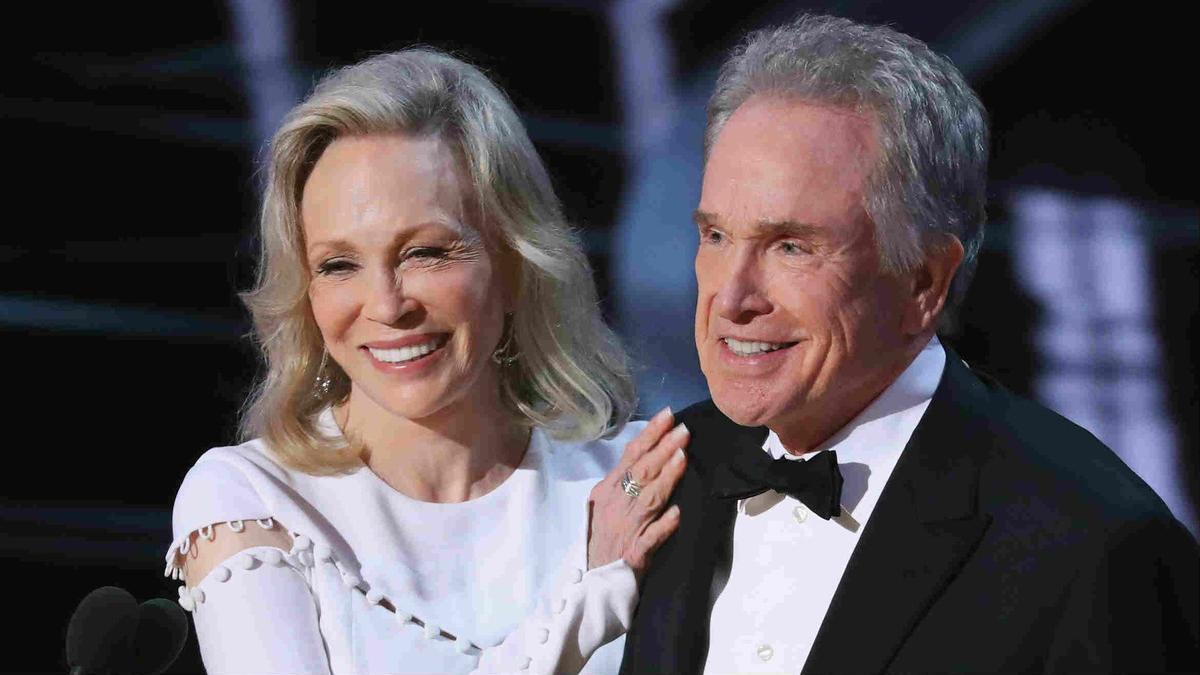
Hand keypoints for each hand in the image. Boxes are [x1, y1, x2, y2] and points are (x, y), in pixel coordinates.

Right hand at [587, 407, 689, 576]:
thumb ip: (623, 483)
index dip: (651, 434)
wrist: (591, 582)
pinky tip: (676, 513)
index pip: (631, 455)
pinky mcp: (634, 554)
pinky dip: (663, 526)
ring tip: (683, 457)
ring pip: (648, 499)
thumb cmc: (601, 538)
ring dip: (666, 478)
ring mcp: (625, 529)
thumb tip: (647, 458)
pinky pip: (650, 538)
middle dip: (664, 449)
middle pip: (642, 472)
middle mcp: (616, 505)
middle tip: (684, 430)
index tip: (669, 415)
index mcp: (607, 490)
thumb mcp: (603, 504)